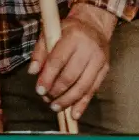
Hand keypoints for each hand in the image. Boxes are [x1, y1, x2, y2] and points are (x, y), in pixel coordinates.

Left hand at [28, 5, 115, 119]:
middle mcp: (88, 48)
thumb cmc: (68, 31)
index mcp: (73, 36)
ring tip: (55, 107)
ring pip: (82, 86)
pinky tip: (74, 114)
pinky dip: (83, 104)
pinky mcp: (105, 69)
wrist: (94, 25)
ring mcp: (99, 59)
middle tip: (46, 98)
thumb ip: (40, 52)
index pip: (58, 61)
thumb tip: (33, 72)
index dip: (47, 78)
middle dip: (56, 91)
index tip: (39, 90)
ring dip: (67, 100)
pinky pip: (93, 90)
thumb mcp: (51, 33)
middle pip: (70, 76)